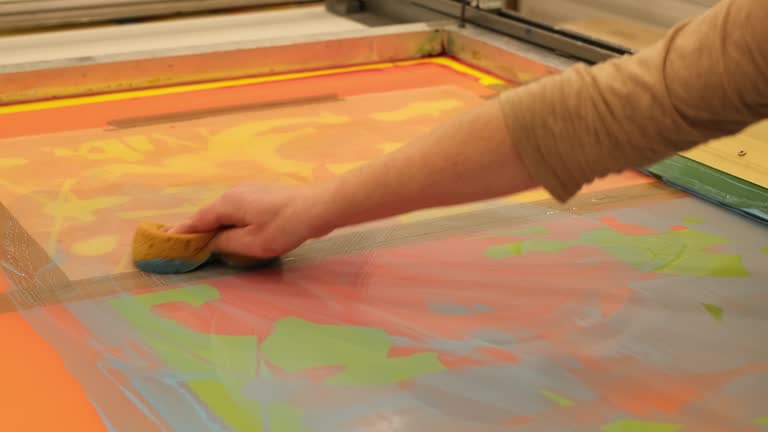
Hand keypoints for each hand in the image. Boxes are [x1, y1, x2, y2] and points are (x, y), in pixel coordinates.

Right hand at [169, 183, 334, 257]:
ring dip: (216, 224)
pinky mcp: (262, 193)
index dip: (183, 232)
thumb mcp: (251, 243)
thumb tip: (210, 242)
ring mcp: (249, 190)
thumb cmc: (284, 227)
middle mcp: (234, 192)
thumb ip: (226, 243)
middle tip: (183, 242)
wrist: (317, 207)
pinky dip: (231, 219)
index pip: (197, 220)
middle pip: (211, 214)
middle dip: (198, 228)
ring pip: (226, 210)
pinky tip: (234, 229)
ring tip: (206, 239)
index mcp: (226, 203)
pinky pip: (239, 208)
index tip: (167, 239)